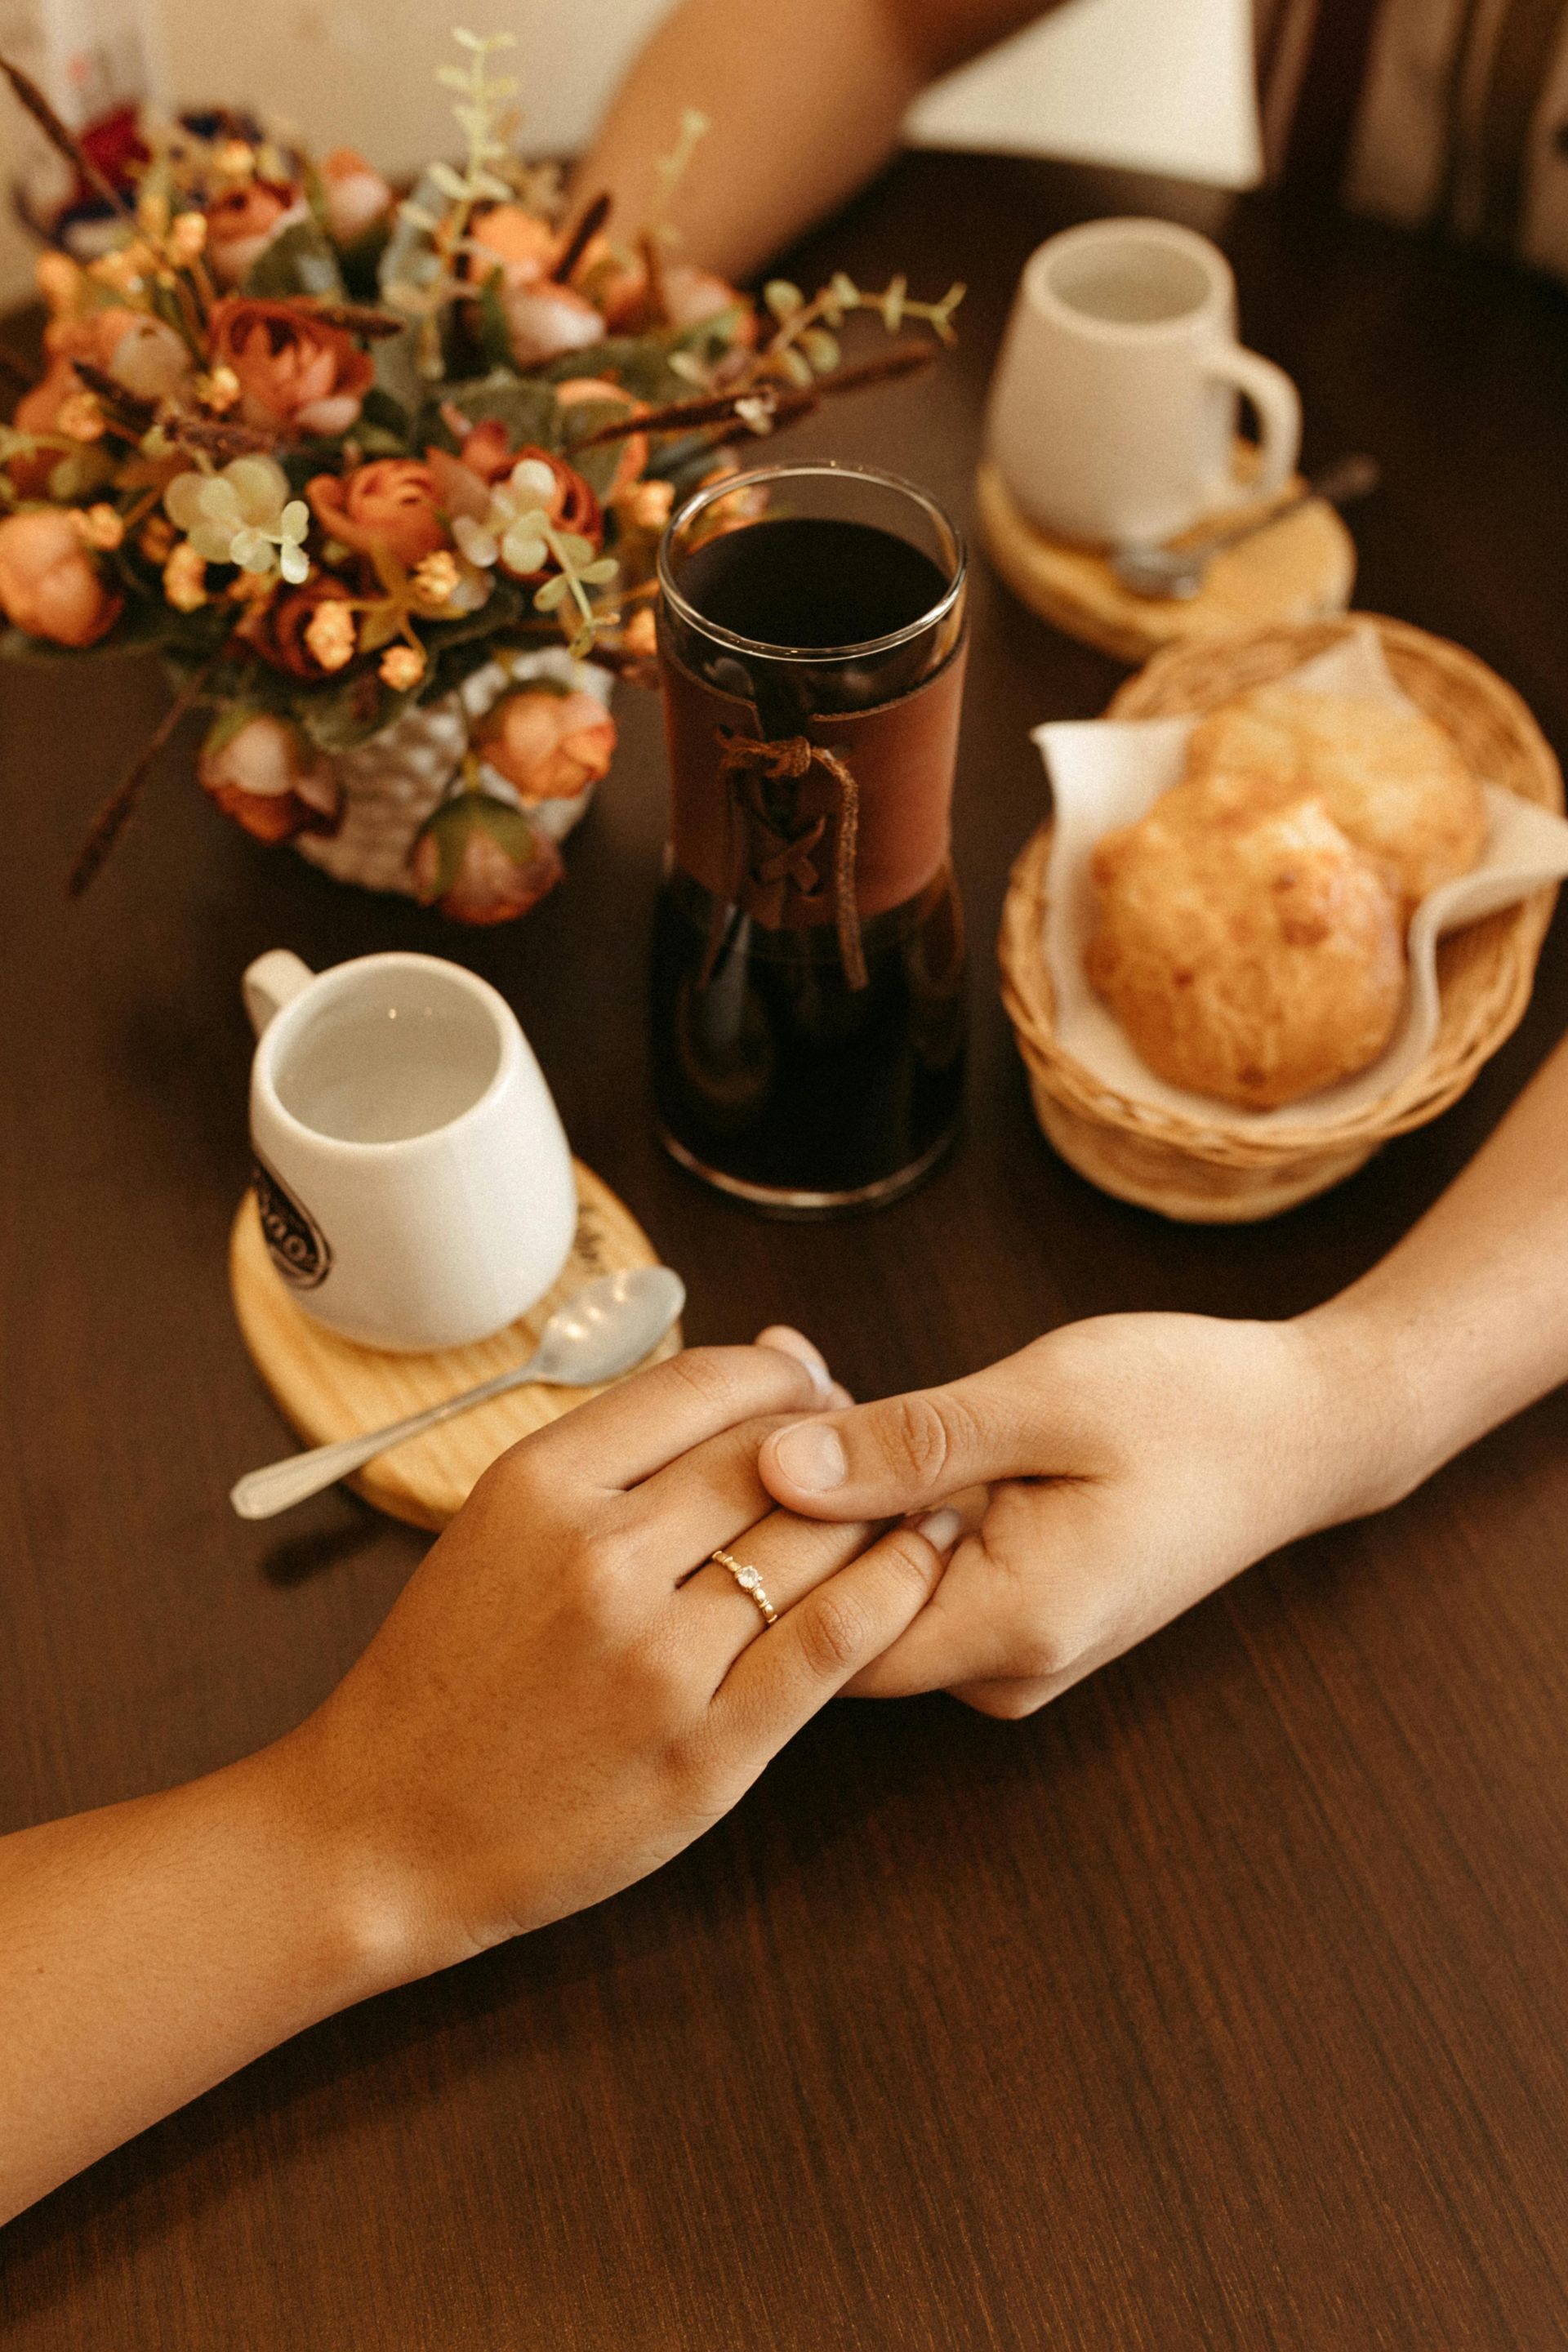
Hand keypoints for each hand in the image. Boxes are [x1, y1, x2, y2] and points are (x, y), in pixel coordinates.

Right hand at [277, 1337, 944, 1981]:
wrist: (383, 1832)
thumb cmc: (447, 1677)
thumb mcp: (499, 1528)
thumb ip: (614, 1456)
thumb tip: (755, 1373)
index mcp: (540, 1485)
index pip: (705, 1384)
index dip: (784, 1375)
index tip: (813, 1385)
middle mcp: (601, 1556)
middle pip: (773, 1458)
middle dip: (840, 1440)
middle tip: (872, 1448)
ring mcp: (659, 1657)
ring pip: (816, 1539)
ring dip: (880, 1506)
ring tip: (914, 1493)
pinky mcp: (710, 1749)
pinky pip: (838, 1636)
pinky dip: (897, 1585)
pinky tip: (923, 1558)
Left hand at [756, 1311, 1395, 1717]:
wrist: (1307, 1429)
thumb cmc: (1191, 1404)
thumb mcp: (1042, 1399)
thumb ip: (908, 1443)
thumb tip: (775, 1468)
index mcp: (1011, 1630)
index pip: (819, 1632)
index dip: (761, 1539)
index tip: (746, 1417)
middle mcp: (1004, 1668)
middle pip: (833, 1613)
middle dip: (784, 1497)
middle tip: (777, 1370)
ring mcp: (1009, 1649)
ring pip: (865, 1583)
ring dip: (828, 1488)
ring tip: (805, 1373)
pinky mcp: (1013, 1612)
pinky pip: (911, 1563)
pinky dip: (875, 1492)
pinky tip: (850, 1404)